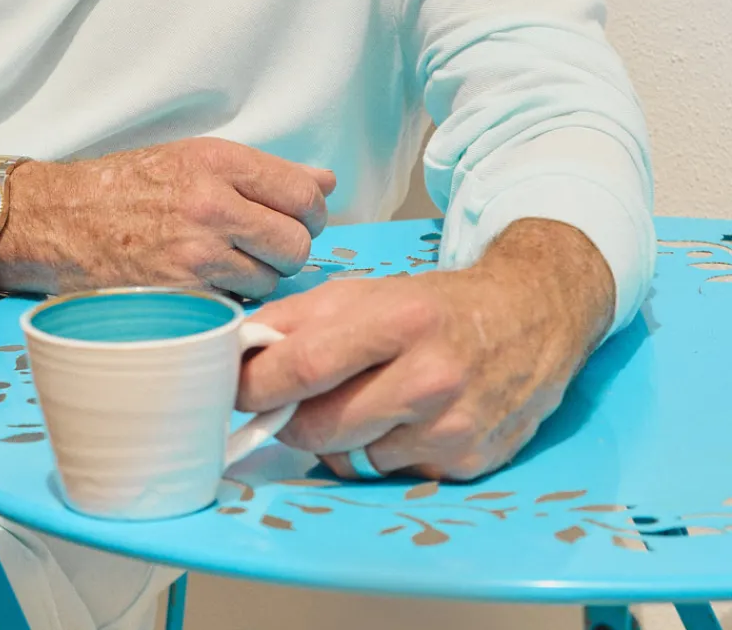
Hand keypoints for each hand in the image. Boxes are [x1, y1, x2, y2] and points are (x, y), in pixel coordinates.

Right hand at [0, 139, 335, 298]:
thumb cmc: (126, 186)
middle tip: (262, 246)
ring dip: (260, 277)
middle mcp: (211, 204)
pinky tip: (209, 283)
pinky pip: (238, 303)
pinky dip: (232, 298)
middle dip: (287, 249)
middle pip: (296, 243)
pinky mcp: (183, 293)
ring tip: (227, 263)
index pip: (303, 195)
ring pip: (272, 279)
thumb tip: (326, 181)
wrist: (60, 219)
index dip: (310, 213)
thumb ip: (263, 171)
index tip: (297, 219)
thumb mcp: (192, 158)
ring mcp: (196, 253)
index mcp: (217, 162)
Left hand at [237, 218, 614, 479]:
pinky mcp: (468, 462)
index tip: (234, 388)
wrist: (529, 319)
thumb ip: (299, 319)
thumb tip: (243, 351)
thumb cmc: (433, 305)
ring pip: (351, 458)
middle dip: (286, 421)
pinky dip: (376, 454)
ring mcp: (452, 427)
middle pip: (322, 426)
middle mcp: (430, 377)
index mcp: (398, 320)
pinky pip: (391, 472)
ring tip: (351, 403)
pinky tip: (394, 422)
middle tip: (280, 405)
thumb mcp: (364, 291)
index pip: (308, 365)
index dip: (259, 385)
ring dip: (333, 440)